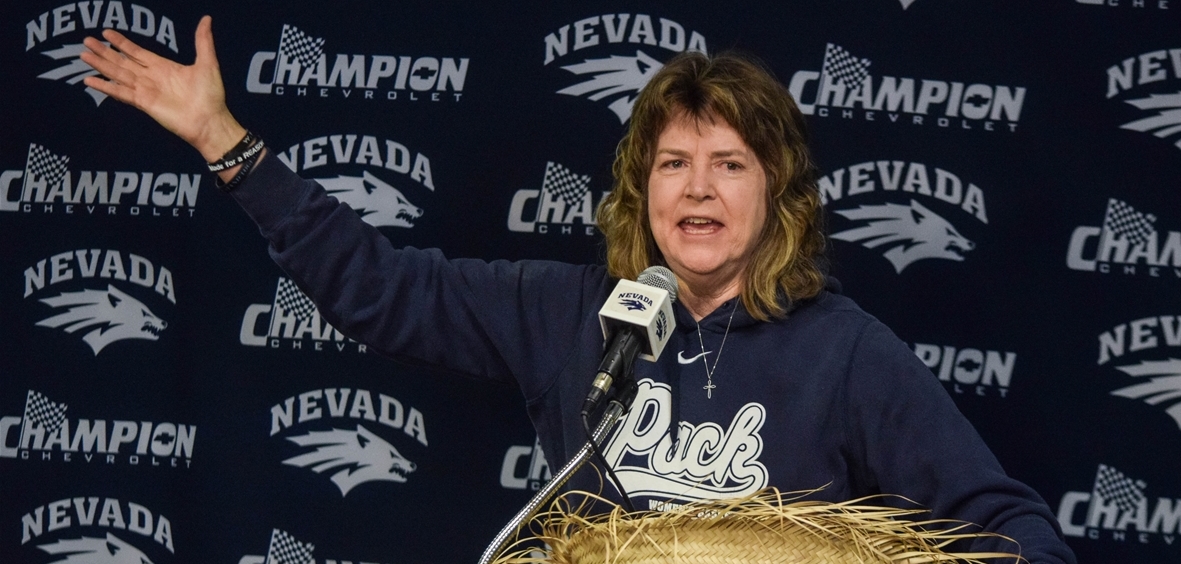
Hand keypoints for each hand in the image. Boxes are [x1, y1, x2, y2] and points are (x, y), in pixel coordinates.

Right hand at [81, 16, 245, 162]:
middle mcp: (151, 78)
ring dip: (101, 64)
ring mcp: (146, 90)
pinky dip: (105, 86)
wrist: (210, 120)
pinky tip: (90, 80)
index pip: (137, 52)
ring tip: (84, 55)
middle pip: (122, 62)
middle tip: (86, 40)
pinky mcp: (143, 103)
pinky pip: (121, 92)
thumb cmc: (211, 95)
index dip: (122, 43)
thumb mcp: (208, 63)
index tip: (107, 32)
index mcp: (164, 67)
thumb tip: (206, 19)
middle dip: (105, 51)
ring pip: (118, 74)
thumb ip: (203, 41)